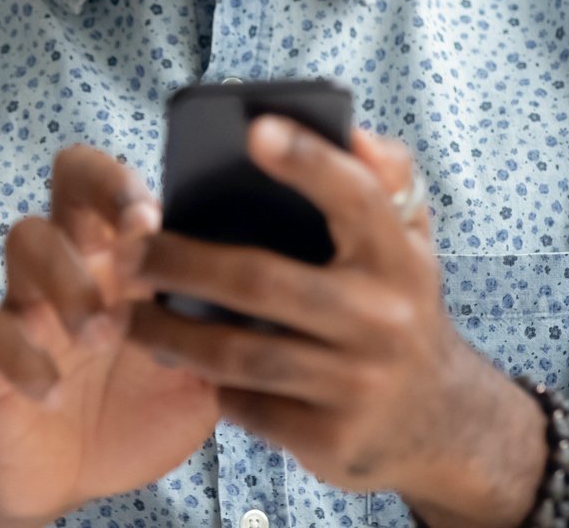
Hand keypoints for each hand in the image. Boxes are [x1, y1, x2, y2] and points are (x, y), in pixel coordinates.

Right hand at [0, 144, 220, 524]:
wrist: (70, 476)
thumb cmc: (138, 408)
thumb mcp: (199, 372)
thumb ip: (228, 332)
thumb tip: (286, 296)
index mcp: (127, 256)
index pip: (120, 181)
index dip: (130, 183)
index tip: (156, 216)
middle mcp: (76, 261)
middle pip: (68, 178)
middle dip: (98, 192)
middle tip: (130, 236)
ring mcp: (27, 301)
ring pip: (26, 239)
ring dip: (67, 279)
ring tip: (99, 334)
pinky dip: (23, 357)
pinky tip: (52, 392)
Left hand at [125, 119, 521, 507]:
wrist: (441, 423)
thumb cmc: (399, 305)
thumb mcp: (410, 242)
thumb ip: (387, 179)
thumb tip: (355, 135)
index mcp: (399, 258)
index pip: (357, 198)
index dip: (309, 162)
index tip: (255, 130)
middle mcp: (383, 319)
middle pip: (261, 282)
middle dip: (181, 263)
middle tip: (127, 252)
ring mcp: (356, 384)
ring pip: (239, 354)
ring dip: (169, 332)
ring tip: (126, 313)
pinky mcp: (329, 438)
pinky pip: (245, 405)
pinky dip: (207, 383)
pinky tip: (180, 363)